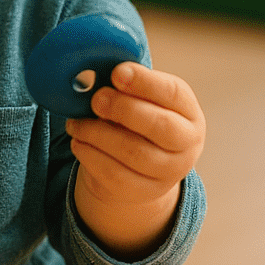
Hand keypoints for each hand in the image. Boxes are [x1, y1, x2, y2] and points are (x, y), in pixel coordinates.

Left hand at [65, 61, 205, 259]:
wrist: (141, 171)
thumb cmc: (139, 122)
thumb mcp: (142, 101)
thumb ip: (127, 86)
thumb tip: (95, 71)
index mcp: (189, 112)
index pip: (173, 93)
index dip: (145, 82)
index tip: (116, 73)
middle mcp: (187, 144)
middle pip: (160, 126)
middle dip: (123, 109)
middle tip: (96, 99)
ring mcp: (169, 172)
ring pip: (133, 152)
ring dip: (97, 133)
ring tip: (75, 123)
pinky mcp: (144, 192)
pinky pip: (115, 175)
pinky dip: (91, 156)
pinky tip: (78, 142)